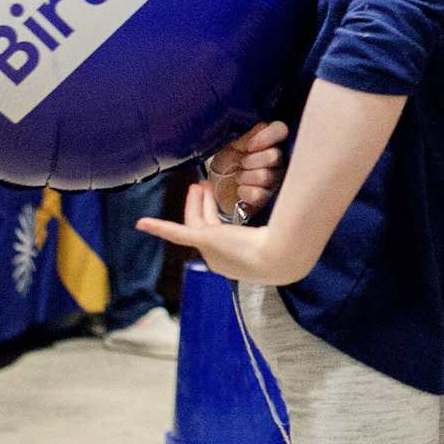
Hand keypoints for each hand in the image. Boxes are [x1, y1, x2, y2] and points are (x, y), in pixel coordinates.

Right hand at [138, 182, 298, 284]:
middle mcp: (218, 258)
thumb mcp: (284, 230)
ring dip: (194, 204)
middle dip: (202, 204)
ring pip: (195, 222)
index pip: (218, 232)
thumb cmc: (289, 244)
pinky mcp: (205, 242)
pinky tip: (142, 224)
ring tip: (197, 185)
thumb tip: (301, 202)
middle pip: (204, 225)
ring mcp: (210, 251)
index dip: (213, 211)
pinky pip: (176, 233)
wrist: (282, 257)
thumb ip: (284, 219)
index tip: (214, 195)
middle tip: (202, 185)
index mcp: (234, 258)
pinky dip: (159, 228)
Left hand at [206, 121, 288, 221]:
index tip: (250, 145)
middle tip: (242, 163)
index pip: (281, 130)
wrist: (217, 189)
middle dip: (251, 160)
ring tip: (239, 177)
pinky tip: (241, 190)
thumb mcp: (231, 145)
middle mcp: (278, 160)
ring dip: (245, 177)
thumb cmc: (226, 164)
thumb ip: (248, 136)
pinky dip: (244, 192)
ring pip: (265, 176)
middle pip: (274, 156)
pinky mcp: (268, 198)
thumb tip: (263, 127)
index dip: (267, 136)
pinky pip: (259, 194)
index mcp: (269, 141)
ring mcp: (275, 180)